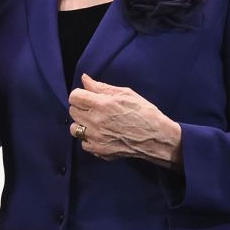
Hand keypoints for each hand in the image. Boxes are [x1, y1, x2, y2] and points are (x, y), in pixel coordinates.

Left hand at [67, 74, 181, 167]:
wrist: (156, 138)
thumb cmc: (144, 112)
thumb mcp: (126, 94)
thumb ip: (102, 87)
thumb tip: (84, 79)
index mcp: (102, 104)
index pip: (74, 97)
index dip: (80, 95)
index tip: (87, 96)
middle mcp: (95, 121)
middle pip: (72, 111)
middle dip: (81, 107)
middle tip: (94, 109)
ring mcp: (95, 138)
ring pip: (74, 128)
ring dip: (82, 124)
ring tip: (95, 123)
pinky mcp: (99, 150)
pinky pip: (83, 143)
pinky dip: (89, 139)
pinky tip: (101, 135)